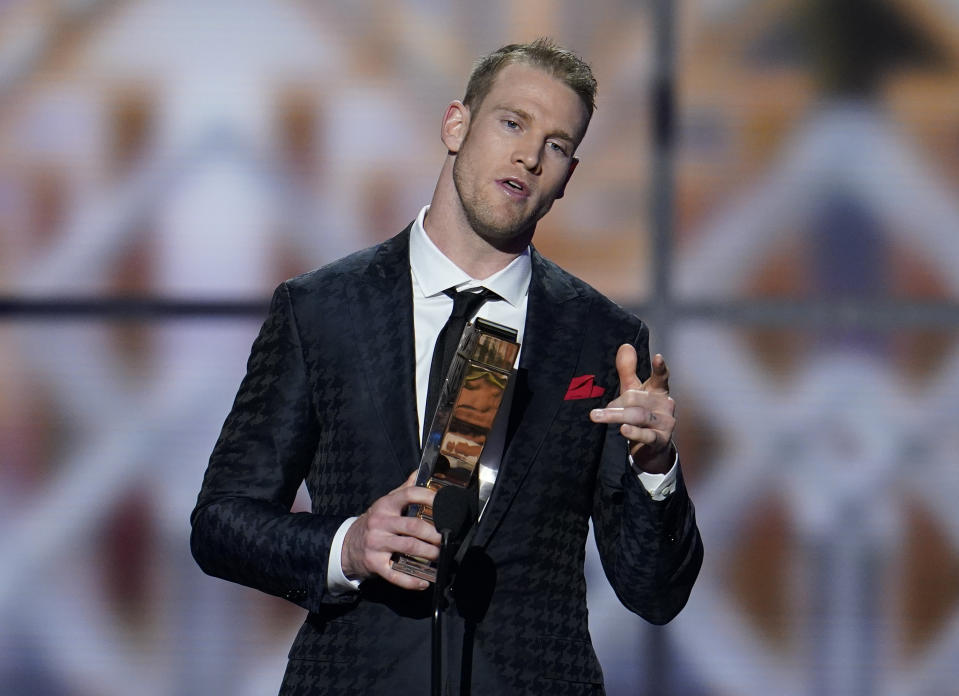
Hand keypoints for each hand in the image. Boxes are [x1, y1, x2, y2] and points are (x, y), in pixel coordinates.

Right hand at [341, 471, 440, 589]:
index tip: (443, 502)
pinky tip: (424, 581)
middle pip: (413, 526)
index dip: (428, 497)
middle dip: (433, 533)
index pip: (408, 495)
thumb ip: (404, 489)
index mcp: (385, 505)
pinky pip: (395, 574)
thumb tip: (420, 471)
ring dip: (429, 553)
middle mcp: (380, 523)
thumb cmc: (374, 522)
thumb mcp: (385, 503)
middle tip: (446, 538)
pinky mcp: (375, 564)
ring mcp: (377, 544)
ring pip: (408, 548)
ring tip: (441, 555)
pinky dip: (411, 580)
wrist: (346, 545)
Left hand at [589, 344, 675, 473]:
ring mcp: (665, 423)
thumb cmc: (640, 413)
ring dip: (616, 416)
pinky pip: (646, 435)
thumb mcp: (633, 390)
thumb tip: (626, 346)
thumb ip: (628, 370)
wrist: (651, 448)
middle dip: (616, 403)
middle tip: (597, 411)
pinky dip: (634, 432)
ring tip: (598, 416)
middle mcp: (665, 405)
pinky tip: (623, 429)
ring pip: (639, 416)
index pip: (661, 377)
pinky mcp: (661, 440)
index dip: (660, 368)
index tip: (658, 357)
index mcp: (659, 390)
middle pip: (637, 398)